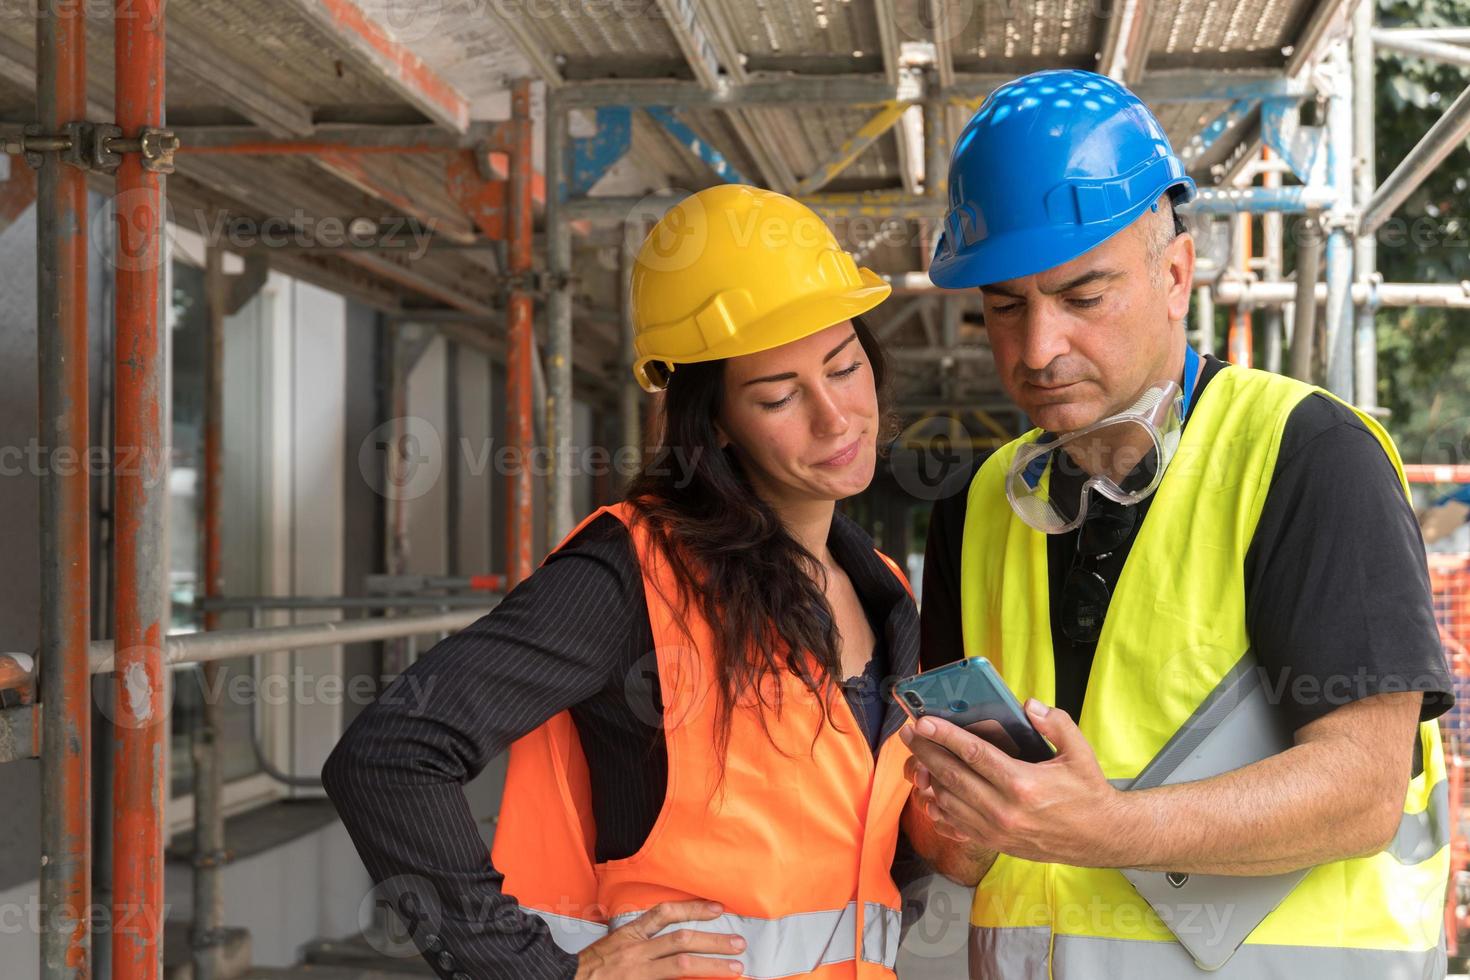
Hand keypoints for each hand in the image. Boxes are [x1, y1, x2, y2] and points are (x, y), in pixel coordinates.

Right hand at [575, 900, 745, 978]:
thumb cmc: (593, 965)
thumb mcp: (617, 943)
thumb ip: (644, 939)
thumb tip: (677, 937)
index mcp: (631, 934)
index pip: (665, 914)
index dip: (693, 909)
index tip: (717, 909)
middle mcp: (637, 951)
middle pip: (682, 940)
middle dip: (713, 940)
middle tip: (739, 943)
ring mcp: (639, 972)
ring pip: (682, 964)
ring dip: (712, 965)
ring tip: (736, 968)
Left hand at [899, 700, 1131, 866]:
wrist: (1099, 838)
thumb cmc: (1088, 793)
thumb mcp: (1079, 752)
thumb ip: (1055, 723)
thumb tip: (1028, 705)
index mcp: (1022, 784)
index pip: (973, 754)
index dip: (944, 735)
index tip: (923, 721)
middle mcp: (1003, 809)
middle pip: (952, 776)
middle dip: (925, 751)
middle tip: (908, 733)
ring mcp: (996, 830)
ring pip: (948, 801)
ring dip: (927, 778)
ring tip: (916, 757)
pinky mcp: (994, 843)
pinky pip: (955, 825)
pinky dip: (938, 808)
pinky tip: (929, 792)